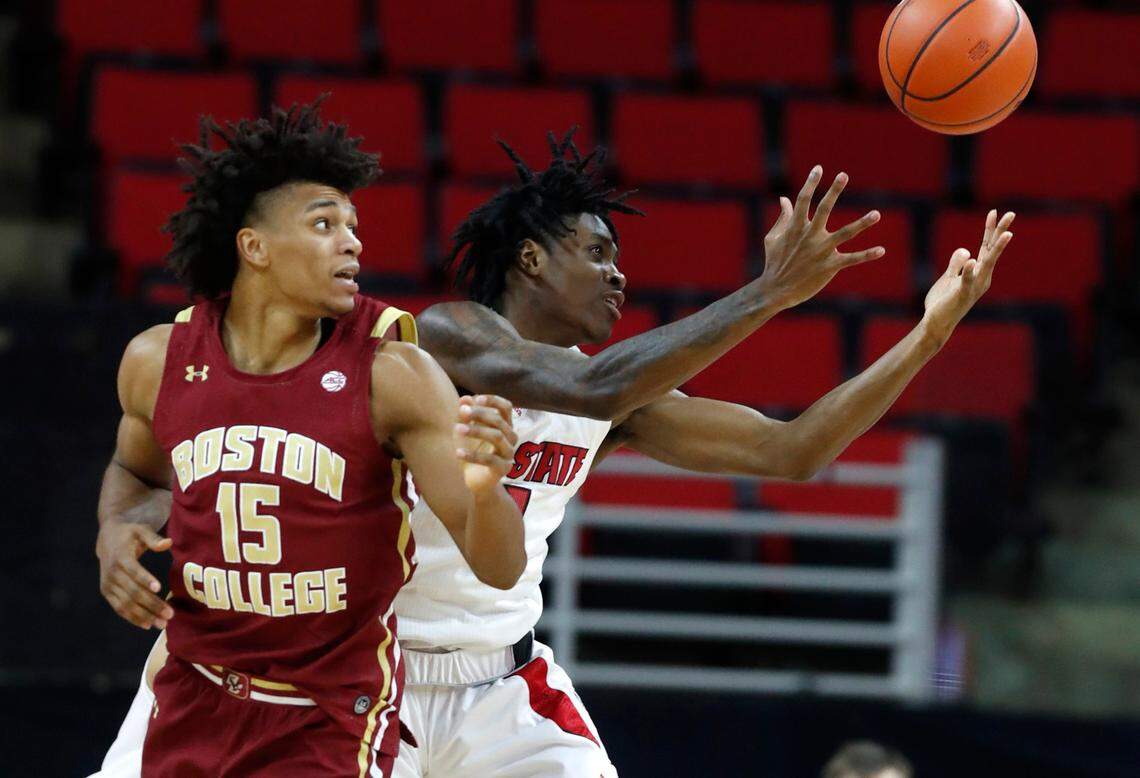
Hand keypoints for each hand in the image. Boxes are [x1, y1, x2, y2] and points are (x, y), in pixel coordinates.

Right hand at [96, 522, 173, 629]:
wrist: (106, 539)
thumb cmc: (129, 534)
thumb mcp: (140, 530)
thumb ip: (153, 538)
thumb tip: (167, 543)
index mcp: (120, 557)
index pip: (133, 570)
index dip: (145, 578)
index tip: (159, 588)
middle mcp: (112, 573)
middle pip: (132, 591)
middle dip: (151, 604)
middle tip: (170, 614)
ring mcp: (108, 585)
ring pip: (126, 604)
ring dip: (144, 616)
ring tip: (162, 624)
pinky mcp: (107, 593)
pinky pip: (119, 608)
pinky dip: (132, 618)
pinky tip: (147, 625)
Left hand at [455, 395, 518, 496]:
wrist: (472, 480)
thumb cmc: (470, 450)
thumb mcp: (465, 429)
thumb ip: (465, 414)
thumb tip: (464, 399)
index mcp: (504, 425)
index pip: (506, 407)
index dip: (493, 401)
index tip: (476, 398)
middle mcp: (510, 438)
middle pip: (499, 420)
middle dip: (479, 413)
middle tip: (461, 411)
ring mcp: (508, 454)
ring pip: (496, 436)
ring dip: (476, 430)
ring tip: (457, 428)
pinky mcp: (503, 469)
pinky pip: (489, 460)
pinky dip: (472, 455)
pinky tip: (457, 453)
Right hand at [758, 165, 884, 310]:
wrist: (776, 290)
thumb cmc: (774, 262)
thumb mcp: (773, 238)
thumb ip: (782, 218)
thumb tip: (784, 199)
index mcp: (795, 227)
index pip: (803, 201)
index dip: (810, 184)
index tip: (818, 169)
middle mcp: (810, 236)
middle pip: (823, 209)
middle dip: (833, 192)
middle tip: (843, 175)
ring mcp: (821, 250)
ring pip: (845, 233)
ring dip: (862, 223)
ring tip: (877, 214)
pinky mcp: (830, 266)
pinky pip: (852, 259)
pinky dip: (866, 255)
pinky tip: (881, 250)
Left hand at [922, 210, 1014, 343]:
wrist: (936, 323)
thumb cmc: (943, 302)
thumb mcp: (949, 278)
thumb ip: (956, 264)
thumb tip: (966, 251)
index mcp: (978, 272)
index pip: (986, 247)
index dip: (990, 230)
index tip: (994, 212)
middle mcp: (981, 278)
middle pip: (992, 251)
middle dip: (1001, 232)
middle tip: (1011, 214)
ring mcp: (974, 286)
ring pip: (988, 263)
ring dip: (997, 248)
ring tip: (1007, 234)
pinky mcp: (962, 294)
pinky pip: (967, 280)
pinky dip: (969, 270)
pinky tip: (972, 259)